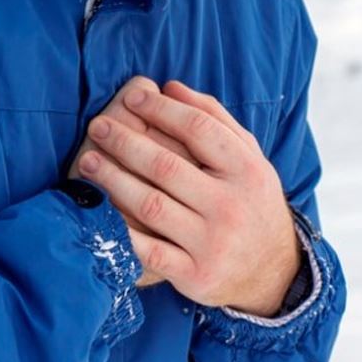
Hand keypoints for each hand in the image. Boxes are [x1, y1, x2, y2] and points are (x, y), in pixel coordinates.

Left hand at [74, 80, 299, 314]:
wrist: (273, 271)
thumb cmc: (251, 201)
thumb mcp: (249, 157)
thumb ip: (215, 119)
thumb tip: (170, 87)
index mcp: (247, 170)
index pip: (199, 129)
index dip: (161, 109)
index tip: (132, 97)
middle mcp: (231, 205)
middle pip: (167, 166)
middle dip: (126, 142)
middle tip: (99, 125)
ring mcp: (212, 243)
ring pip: (151, 205)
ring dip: (113, 180)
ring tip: (88, 161)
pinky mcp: (194, 274)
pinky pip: (148, 251)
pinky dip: (121, 230)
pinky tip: (98, 210)